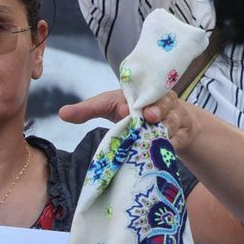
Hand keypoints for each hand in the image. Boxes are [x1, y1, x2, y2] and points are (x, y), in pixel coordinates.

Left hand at [59, 89, 197, 150]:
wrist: (170, 123)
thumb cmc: (134, 111)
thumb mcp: (110, 107)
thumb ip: (88, 109)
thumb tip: (62, 113)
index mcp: (140, 91)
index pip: (136, 91)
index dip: (130, 101)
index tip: (124, 109)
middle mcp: (159, 100)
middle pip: (161, 102)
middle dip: (156, 109)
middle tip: (149, 116)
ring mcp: (173, 116)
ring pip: (172, 121)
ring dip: (165, 128)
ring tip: (157, 136)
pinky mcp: (181, 134)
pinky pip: (178, 140)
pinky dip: (171, 146)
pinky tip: (163, 152)